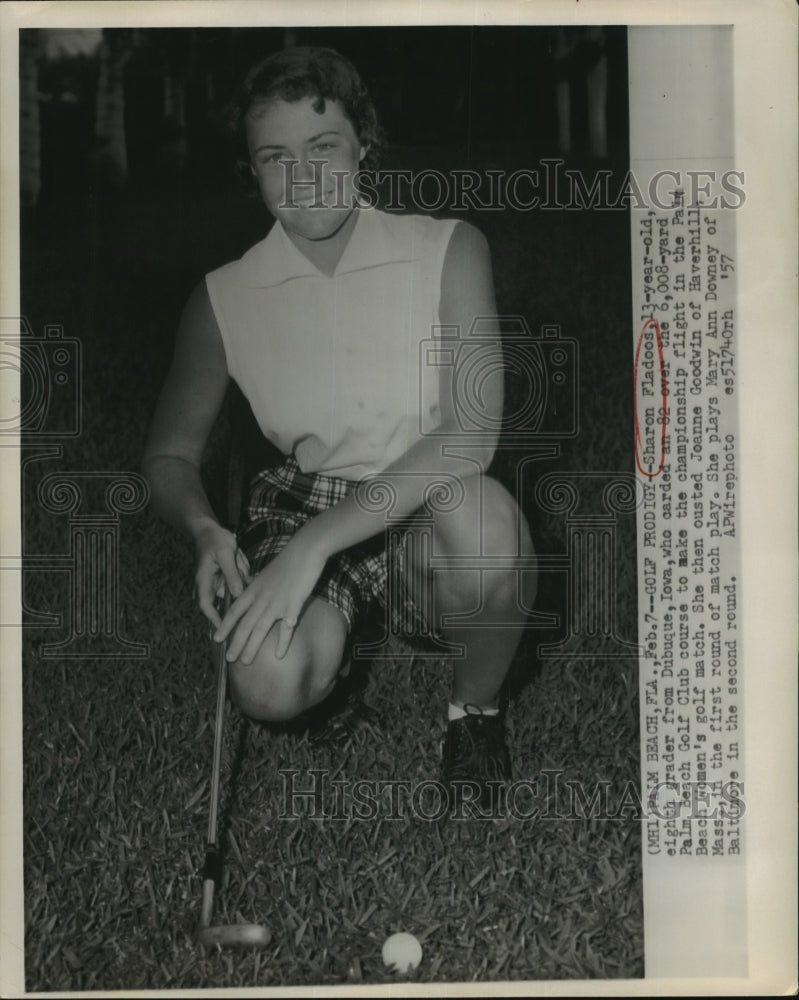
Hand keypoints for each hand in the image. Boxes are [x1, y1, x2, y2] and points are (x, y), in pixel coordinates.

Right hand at [194, 522, 250, 627]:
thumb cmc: (214, 539)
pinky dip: (247, 581)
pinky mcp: (229, 575)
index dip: (214, 619)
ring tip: (250, 579)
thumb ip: (231, 574)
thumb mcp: (224, 554)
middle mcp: (212, 583)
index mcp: (205, 580)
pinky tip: (255, 577)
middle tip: (251, 608)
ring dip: (243, 587)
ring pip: (235, 592)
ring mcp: (221, 580)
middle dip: (238, 604)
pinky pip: (240, 583)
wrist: (211, 529)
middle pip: (224, 601)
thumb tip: (238, 594)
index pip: (206, 605)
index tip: (224, 631)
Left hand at [213, 533, 325, 664]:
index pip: (234, 611)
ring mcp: (276, 603)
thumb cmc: (287, 561)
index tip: (216, 638)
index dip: (225, 626)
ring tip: (245, 661)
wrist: (304, 552)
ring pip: (259, 630)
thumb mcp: (266, 573)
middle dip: (235, 643)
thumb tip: (251, 592)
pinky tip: (278, 655)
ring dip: (251, 647)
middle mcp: (261, 599)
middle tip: (229, 659)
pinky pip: (285, 629)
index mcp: (253, 590)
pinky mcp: (292, 606)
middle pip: (244, 625)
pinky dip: (281, 643)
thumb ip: (258, 586)